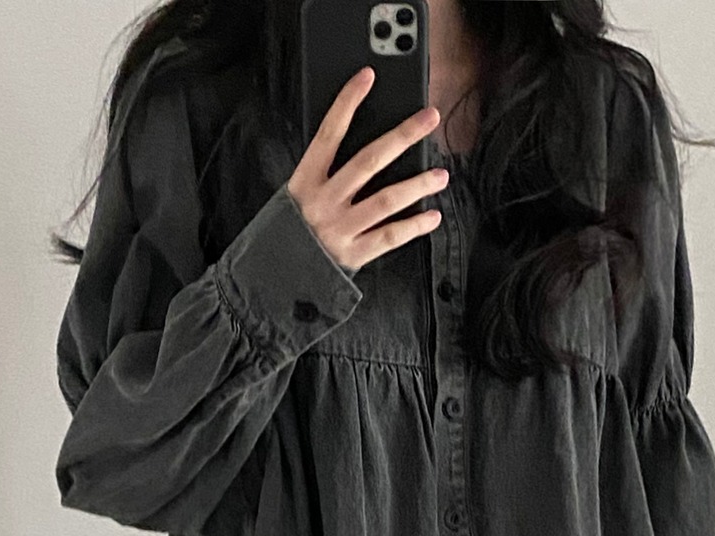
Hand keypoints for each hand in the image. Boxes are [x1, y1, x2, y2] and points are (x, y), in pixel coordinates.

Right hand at [287, 67, 448, 272]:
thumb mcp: (297, 198)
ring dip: (417, 184)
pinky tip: (432, 216)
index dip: (347, 104)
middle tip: (429, 118)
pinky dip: (413, 227)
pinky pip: (389, 237)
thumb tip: (369, 151)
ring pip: (385, 200)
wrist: (273, 279)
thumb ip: (324, 176)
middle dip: (402, 136)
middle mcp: (323, 203)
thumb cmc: (290, 233)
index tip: (367, 77)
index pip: (328, 134)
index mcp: (305, 182)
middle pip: (368, 161)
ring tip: (441, 175)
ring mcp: (339, 229)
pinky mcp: (352, 255)